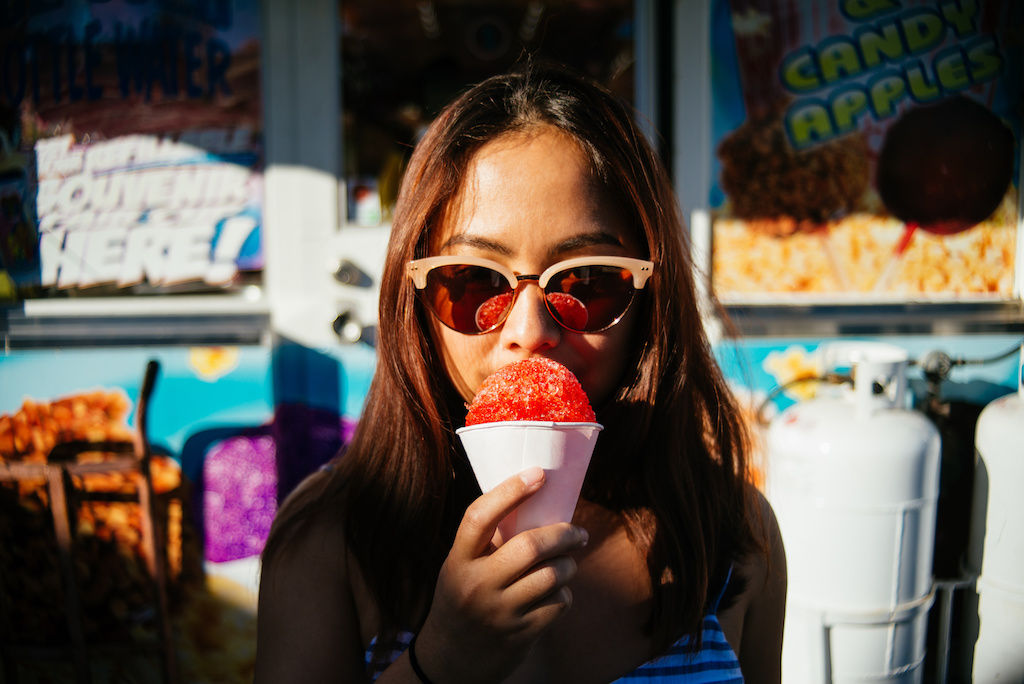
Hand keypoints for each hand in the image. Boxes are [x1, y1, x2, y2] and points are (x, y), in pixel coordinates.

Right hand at [414, 467, 588, 682]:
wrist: (450, 662)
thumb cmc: (461, 601)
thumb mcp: (459, 570)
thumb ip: (486, 544)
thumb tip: (534, 505)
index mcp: (457, 562)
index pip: (479, 517)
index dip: (510, 491)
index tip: (537, 473)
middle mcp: (476, 585)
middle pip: (529, 546)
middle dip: (563, 534)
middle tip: (578, 532)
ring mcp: (499, 612)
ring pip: (552, 575)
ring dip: (569, 565)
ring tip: (569, 563)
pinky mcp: (521, 634)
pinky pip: (558, 603)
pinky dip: (565, 594)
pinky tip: (559, 592)